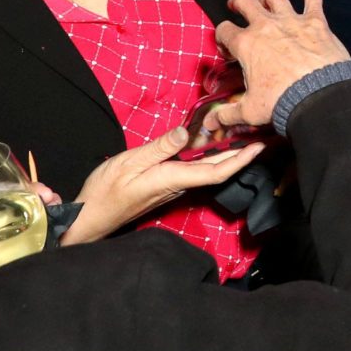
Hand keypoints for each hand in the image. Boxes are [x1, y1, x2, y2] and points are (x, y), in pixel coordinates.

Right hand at [61, 126, 263, 245]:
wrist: (89, 216)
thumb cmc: (105, 191)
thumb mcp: (129, 163)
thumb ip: (159, 148)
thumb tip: (187, 133)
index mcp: (174, 178)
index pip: (216, 172)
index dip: (240, 160)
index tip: (259, 148)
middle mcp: (179, 184)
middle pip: (217, 170)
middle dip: (241, 155)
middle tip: (262, 135)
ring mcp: (173, 186)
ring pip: (207, 170)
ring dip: (227, 155)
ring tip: (244, 135)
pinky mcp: (165, 184)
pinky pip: (194, 170)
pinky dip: (209, 157)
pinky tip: (212, 145)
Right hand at [211, 0, 350, 129]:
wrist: (320, 95)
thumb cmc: (282, 101)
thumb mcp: (249, 110)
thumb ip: (227, 114)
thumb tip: (211, 123)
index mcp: (246, 44)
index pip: (224, 30)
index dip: (223, 37)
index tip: (228, 46)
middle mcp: (266, 26)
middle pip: (245, 1)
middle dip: (239, 2)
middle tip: (237, 6)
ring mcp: (292, 20)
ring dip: (272, 0)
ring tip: (271, 4)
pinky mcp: (316, 21)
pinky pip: (313, 0)